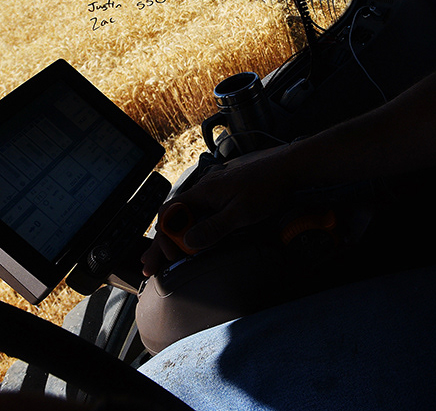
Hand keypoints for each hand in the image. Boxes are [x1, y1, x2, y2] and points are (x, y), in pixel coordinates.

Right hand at [141, 144, 298, 276]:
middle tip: (149, 266)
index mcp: (203, 192)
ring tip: (164, 255)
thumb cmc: (266, 187)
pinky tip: (188, 236)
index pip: (170, 214)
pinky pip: (198, 212)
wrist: (286, 168)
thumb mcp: (240, 213)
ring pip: (185, 215)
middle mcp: (203, 190)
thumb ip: (213, 228)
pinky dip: (188, 227)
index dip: (164, 237)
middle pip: (173, 217)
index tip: (168, 255)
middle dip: (160, 242)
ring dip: (173, 236)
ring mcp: (212, 192)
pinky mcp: (222, 194)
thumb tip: (188, 242)